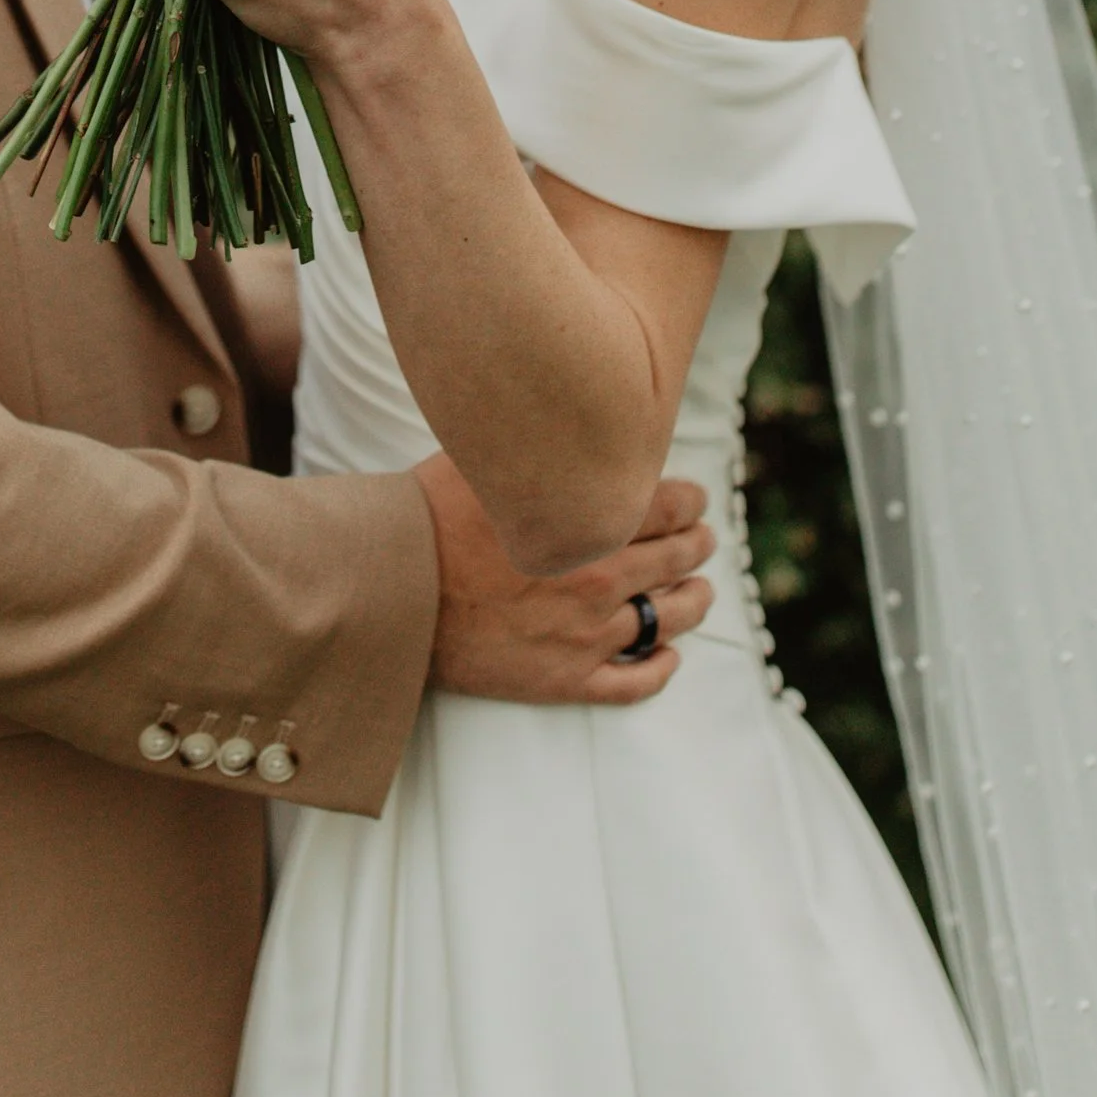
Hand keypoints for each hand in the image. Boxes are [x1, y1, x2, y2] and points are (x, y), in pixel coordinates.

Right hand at [418, 450, 715, 707]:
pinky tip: (669, 657)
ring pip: (667, 619)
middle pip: (677, 559)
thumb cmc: (433, 516)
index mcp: (587, 519)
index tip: (696, 500)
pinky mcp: (565, 678)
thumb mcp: (488, 457)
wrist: (394, 589)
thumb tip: (564, 415)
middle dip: (696, 546)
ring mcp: (586, 633)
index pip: (671, 506)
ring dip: (693, 602)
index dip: (692, 502)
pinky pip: (633, 682)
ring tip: (699, 593)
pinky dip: (659, 669)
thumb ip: (539, 446)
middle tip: (702, 539)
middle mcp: (599, 576)